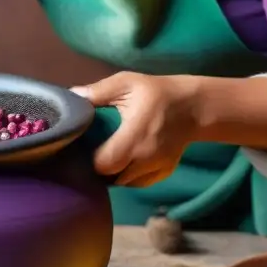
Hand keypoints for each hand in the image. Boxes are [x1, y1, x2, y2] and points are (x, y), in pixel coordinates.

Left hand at [71, 72, 200, 186]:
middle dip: (101, 168)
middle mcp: (146, 158)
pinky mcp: (165, 172)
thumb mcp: (127, 83)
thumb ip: (98, 91)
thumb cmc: (157, 92)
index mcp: (134, 137)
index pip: (105, 164)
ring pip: (125, 183)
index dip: (92, 160)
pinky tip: (126, 161)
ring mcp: (157, 168)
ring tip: (109, 155)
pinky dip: (130, 176)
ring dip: (115, 173)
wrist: (194, 106)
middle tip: (94, 151)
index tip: (87, 148)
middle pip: (113, 177)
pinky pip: (139, 183)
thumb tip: (72, 96)